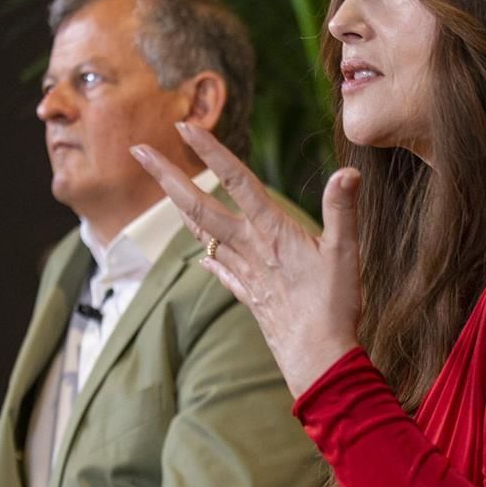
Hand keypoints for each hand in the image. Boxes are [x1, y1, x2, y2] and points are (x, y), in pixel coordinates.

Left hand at [132, 123, 362, 396]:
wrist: (317, 359)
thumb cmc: (334, 307)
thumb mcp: (345, 253)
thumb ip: (342, 210)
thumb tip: (348, 171)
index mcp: (271, 231)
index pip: (236, 181)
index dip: (210, 152)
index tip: (183, 127)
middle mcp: (249, 247)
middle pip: (198, 206)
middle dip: (166, 176)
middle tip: (137, 150)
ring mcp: (243, 272)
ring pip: (202, 233)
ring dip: (179, 207)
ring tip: (164, 187)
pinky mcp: (247, 295)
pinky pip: (220, 270)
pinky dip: (208, 257)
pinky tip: (202, 257)